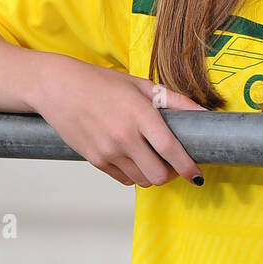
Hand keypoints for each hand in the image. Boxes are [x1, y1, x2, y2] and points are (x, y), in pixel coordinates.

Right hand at [32, 55, 208, 187]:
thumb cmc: (101, 83)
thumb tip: (204, 115)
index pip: (170, 149)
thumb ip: (175, 102)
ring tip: (151, 157)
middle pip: (158, 175)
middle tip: (172, 164)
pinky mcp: (95, 160)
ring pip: (142, 180)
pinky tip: (132, 157)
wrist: (58, 88)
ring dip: (152, 174)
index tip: (197, 174)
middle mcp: (124, 136)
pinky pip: (124, 179)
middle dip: (170, 174)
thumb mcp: (141, 86)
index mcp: (140, 114)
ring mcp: (108, 150)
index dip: (188, 166)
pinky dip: (134, 173)